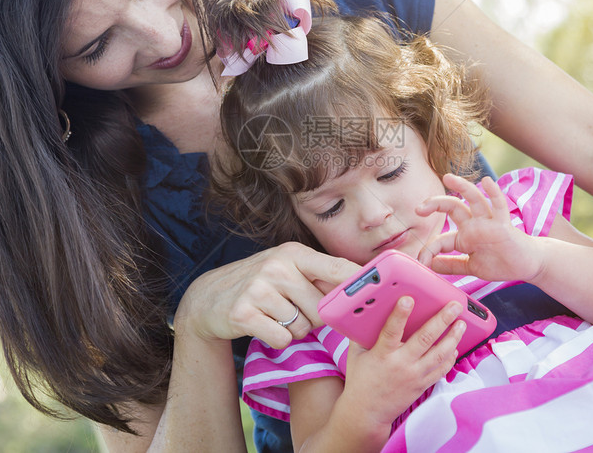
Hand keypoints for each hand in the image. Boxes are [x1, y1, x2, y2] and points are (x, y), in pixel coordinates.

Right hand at [177, 242, 358, 348]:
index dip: (361, 283)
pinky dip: (276, 339)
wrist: (208, 298)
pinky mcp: (244, 313)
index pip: (337, 269)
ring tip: (274, 314)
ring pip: (302, 327)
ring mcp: (259, 289)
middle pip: (321, 308)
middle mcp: (277, 266)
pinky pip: (281, 338)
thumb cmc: (259, 283)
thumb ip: (319, 275)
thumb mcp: (286, 268)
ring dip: (293, 329)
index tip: (383, 291)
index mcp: (293, 253)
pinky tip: (263, 325)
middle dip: (312, 317)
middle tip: (291, 308)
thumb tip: (362, 286)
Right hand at [340, 296, 464, 427]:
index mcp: (382, 354)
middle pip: (425, 339)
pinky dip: (450, 358)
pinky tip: (455, 346)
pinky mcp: (422, 385)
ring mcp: (414, 376)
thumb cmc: (360, 380)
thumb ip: (362, 334)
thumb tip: (367, 312)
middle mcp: (401, 364)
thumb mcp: (356, 354)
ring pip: (439, 354)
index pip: (392, 330)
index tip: (408, 299)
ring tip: (461, 324)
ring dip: (453, 337)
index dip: (400, 314)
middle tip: (454, 306)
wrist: (367, 412)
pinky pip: (441, 370)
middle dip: (442, 320)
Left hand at [415, 174, 544, 281]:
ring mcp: (489, 223)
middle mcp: (474, 225)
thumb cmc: (501, 263)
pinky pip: (499, 206)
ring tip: (448, 177)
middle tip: (419, 208)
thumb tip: (430, 265)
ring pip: (474, 200)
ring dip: (462, 187)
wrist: (528, 264)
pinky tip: (487, 182)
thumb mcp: (472, 267)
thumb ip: (452, 265)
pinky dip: (494, 193)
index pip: (442, 239)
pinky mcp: (504, 225)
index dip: (430, 249)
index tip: (422, 261)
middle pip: (452, 208)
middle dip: (435, 204)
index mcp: (465, 236)